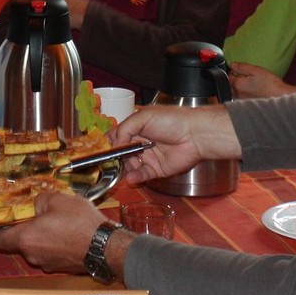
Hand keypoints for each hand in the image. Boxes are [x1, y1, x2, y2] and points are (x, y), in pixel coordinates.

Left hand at [0, 192, 109, 271]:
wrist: (105, 247)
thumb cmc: (80, 223)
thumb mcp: (59, 200)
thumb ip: (41, 200)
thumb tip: (37, 205)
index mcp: (26, 238)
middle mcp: (33, 255)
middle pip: (20, 242)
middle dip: (25, 229)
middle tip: (35, 215)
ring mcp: (47, 264)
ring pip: (37, 248)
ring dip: (42, 237)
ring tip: (56, 222)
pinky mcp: (62, 267)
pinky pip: (51, 253)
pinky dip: (54, 244)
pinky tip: (68, 233)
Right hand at [108, 105, 238, 183]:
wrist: (195, 135)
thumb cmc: (172, 120)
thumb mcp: (144, 117)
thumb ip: (125, 129)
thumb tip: (115, 143)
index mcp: (136, 127)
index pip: (116, 136)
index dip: (108, 143)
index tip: (100, 150)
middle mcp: (140, 142)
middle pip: (121, 153)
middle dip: (114, 159)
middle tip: (108, 163)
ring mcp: (148, 157)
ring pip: (129, 166)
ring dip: (124, 169)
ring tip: (121, 171)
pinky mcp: (156, 170)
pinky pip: (142, 175)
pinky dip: (135, 177)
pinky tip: (131, 177)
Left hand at [230, 61, 295, 98]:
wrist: (279, 97)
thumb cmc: (269, 84)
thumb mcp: (256, 70)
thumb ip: (242, 67)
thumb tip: (232, 65)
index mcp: (237, 85)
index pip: (229, 75)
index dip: (235, 71)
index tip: (244, 70)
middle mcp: (237, 94)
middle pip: (231, 84)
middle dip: (237, 79)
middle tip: (250, 76)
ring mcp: (242, 100)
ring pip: (236, 91)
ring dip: (241, 86)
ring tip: (253, 83)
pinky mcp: (247, 104)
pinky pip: (242, 97)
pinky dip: (246, 93)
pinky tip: (255, 90)